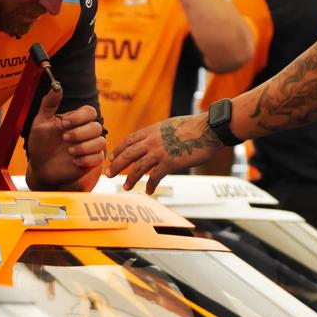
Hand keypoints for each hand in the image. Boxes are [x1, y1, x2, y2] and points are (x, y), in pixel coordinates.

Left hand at [26, 83, 104, 188]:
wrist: (39, 167)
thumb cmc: (40, 144)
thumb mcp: (41, 122)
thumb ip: (49, 104)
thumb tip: (57, 86)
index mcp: (76, 120)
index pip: (89, 112)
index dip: (80, 117)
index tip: (64, 124)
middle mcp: (85, 132)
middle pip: (97, 127)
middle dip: (81, 133)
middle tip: (64, 138)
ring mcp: (89, 147)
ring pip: (101, 142)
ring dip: (85, 147)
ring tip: (69, 152)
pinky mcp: (91, 162)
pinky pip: (99, 158)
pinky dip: (87, 159)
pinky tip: (74, 162)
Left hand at [106, 113, 221, 193]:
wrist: (209, 129)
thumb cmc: (194, 127)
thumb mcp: (170, 125)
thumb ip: (159, 134)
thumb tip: (155, 139)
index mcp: (152, 130)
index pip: (129, 140)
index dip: (118, 149)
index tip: (111, 157)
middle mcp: (152, 140)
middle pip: (127, 154)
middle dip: (115, 165)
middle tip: (108, 174)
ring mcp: (160, 152)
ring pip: (137, 167)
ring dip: (130, 179)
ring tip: (125, 187)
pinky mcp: (170, 162)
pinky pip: (155, 177)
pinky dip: (151, 185)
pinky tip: (149, 191)